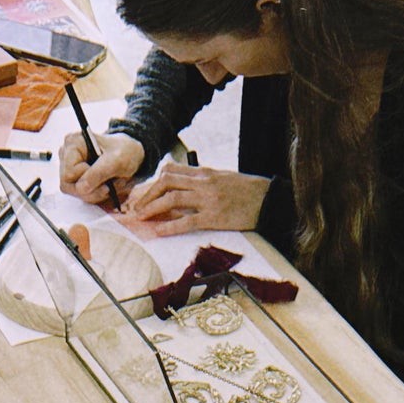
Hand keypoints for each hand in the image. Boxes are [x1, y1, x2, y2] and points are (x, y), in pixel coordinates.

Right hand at [59, 128, 143, 204]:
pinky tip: (105, 186)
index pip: (69, 173)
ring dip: (96, 193)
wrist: (129, 154)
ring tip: (110, 184)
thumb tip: (80, 188)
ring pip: (75, 192)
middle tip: (109, 186)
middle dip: (92, 189)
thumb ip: (98, 173)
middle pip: (69, 185)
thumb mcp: (116, 161)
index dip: (86, 178)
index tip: (103, 172)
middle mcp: (66, 154)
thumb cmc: (123, 152)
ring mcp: (68, 167)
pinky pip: (81, 194)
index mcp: (73, 143)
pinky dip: (95, 194)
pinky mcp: (74, 178)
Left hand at [125, 161, 269, 234]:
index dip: (151, 182)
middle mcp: (203, 182)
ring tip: (140, 218)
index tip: (140, 193)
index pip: (170, 170)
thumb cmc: (246, 191)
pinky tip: (158, 232)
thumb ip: (201, 181)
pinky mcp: (214, 217)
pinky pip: (187, 221)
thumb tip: (181, 186)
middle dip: (146, 194)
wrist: (269, 199)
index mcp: (204, 172)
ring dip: (152, 208)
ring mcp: (208, 199)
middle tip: (134, 207)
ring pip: (172, 198)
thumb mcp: (222, 178)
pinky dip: (169, 227)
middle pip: (165, 182)